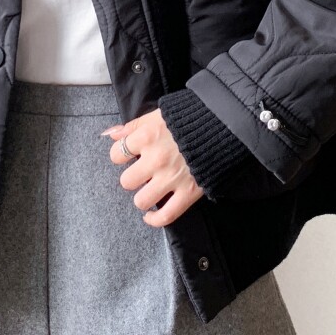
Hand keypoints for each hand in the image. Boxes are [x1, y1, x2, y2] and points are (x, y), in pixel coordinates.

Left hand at [101, 108, 204, 226]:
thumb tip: (111, 134)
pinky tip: (151, 215)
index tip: (129, 157)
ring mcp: (172, 178)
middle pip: (126, 181)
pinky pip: (165, 216)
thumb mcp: (158, 115)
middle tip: (142, 174)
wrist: (224, 125)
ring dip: (143, 198)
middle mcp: (157, 159)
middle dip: (133, 178)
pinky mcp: (189, 192)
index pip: (117, 155)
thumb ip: (133, 126)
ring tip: (149, 191)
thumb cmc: (189, 118)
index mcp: (148, 137)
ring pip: (141, 201)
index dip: (120, 156)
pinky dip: (155, 219)